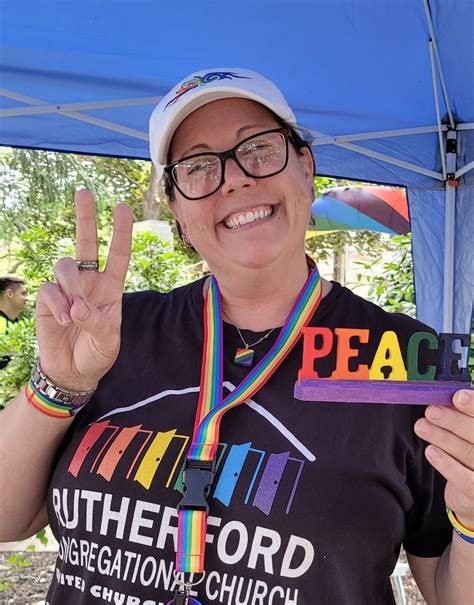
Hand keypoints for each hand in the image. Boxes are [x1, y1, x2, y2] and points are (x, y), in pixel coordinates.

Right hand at [35, 190, 132, 391]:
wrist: (74, 371)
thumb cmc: (97, 352)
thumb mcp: (108, 340)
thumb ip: (97, 322)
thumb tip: (77, 304)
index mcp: (111, 287)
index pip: (118, 254)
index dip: (121, 231)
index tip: (123, 207)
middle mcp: (89, 281)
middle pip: (86, 243)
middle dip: (85, 217)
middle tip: (84, 192)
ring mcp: (67, 289)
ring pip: (65, 265)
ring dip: (71, 283)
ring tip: (75, 310)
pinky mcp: (48, 299)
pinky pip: (49, 289)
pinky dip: (57, 303)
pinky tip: (64, 321)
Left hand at [414, 389, 473, 528]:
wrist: (472, 495)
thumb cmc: (469, 458)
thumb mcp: (466, 434)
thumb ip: (461, 417)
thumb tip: (443, 398)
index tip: (458, 396)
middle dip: (455, 421)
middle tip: (432, 411)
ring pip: (469, 453)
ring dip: (444, 438)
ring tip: (423, 427)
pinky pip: (465, 480)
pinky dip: (447, 465)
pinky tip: (431, 451)